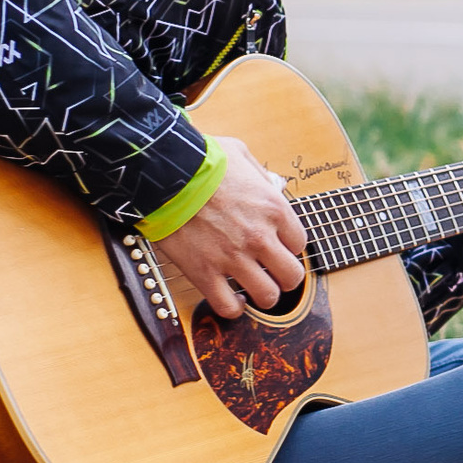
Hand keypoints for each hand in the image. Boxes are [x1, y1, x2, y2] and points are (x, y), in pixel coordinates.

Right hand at [153, 136, 307, 318]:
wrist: (162, 174)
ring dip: (263, 295)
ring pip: (267, 296)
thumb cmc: (200, 160)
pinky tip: (231, 298)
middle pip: (292, 276)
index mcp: (273, 209)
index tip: (276, 246)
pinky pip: (227, 307)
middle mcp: (259, 237)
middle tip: (271, 272)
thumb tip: (272, 186)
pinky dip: (233, 308)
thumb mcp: (241, 155)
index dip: (288, 247)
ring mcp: (232, 258)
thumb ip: (261, 175)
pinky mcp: (204, 272)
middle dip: (284, 277)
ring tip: (253, 288)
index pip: (300, 243)